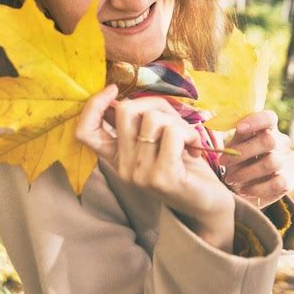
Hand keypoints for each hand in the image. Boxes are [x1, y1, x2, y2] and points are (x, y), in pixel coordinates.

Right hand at [75, 84, 234, 251]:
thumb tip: (125, 96)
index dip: (94, 105)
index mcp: (118, 158)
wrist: (208, 203)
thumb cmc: (185, 165)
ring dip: (178, 122)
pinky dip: (189, 133)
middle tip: (174, 122)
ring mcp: (140, 174)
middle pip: (126, 111)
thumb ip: (141, 121)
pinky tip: (194, 149)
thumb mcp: (157, 140)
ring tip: (187, 140)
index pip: (85, 132)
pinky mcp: (162, 177)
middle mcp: (124, 168)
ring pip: (153, 118)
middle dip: (156, 105)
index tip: (113, 90)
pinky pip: (172, 132)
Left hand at [222, 110, 293, 208]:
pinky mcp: (291, 178)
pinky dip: (257, 188)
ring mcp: (288, 159)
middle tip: (223, 162)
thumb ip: (238, 137)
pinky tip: (244, 190)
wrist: (246, 186)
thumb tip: (232, 125)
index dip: (256, 121)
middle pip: (269, 141)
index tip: (239, 128)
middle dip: (242, 152)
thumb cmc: (239, 161)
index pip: (269, 118)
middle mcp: (282, 141)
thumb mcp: (235, 147)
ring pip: (271, 163)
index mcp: (268, 129)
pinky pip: (277, 183)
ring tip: (230, 179)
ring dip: (246, 173)